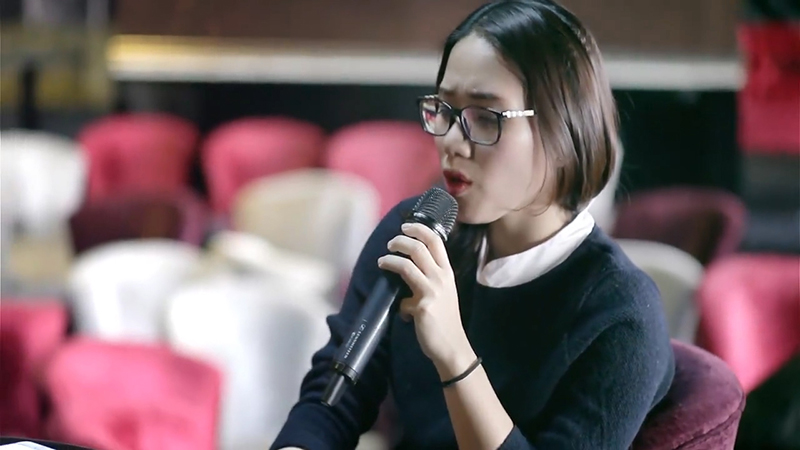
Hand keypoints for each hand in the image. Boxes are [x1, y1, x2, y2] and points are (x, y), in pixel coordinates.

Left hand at [377, 223, 475, 377]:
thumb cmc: (445, 320)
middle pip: (418, 247)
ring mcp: (432, 291)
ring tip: (382, 261)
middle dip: (400, 241)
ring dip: (390, 260)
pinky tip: (402, 312)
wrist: (452, 347)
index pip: (435, 241)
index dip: (419, 229)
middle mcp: (441, 278)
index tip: (406, 227)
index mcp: (447, 272)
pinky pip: (402, 298)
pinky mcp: (423, 306)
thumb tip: (406, 272)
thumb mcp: (443, 293)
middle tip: (390, 244)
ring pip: (406, 264)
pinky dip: (399, 304)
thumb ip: (429, 279)